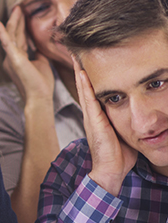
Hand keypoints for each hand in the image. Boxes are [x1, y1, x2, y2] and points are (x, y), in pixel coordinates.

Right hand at [0, 6, 54, 105]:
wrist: (39, 97)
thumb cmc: (41, 84)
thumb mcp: (42, 63)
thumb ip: (39, 53)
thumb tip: (40, 44)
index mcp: (17, 59)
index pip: (19, 38)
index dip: (21, 26)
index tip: (23, 14)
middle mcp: (11, 57)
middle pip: (14, 34)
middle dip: (17, 20)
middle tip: (18, 6)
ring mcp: (11, 57)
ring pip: (11, 35)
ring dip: (13, 20)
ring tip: (16, 8)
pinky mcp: (14, 59)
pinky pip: (6, 42)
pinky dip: (2, 32)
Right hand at [75, 66, 136, 195]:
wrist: (110, 171)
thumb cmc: (119, 156)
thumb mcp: (126, 134)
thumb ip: (129, 123)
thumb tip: (145, 118)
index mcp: (99, 116)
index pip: (94, 91)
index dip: (90, 76)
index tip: (87, 61)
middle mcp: (92, 114)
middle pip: (85, 85)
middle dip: (81, 68)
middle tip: (76, 50)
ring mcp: (91, 116)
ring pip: (85, 88)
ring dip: (80, 71)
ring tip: (76, 55)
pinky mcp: (94, 120)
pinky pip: (88, 98)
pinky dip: (84, 85)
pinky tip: (82, 73)